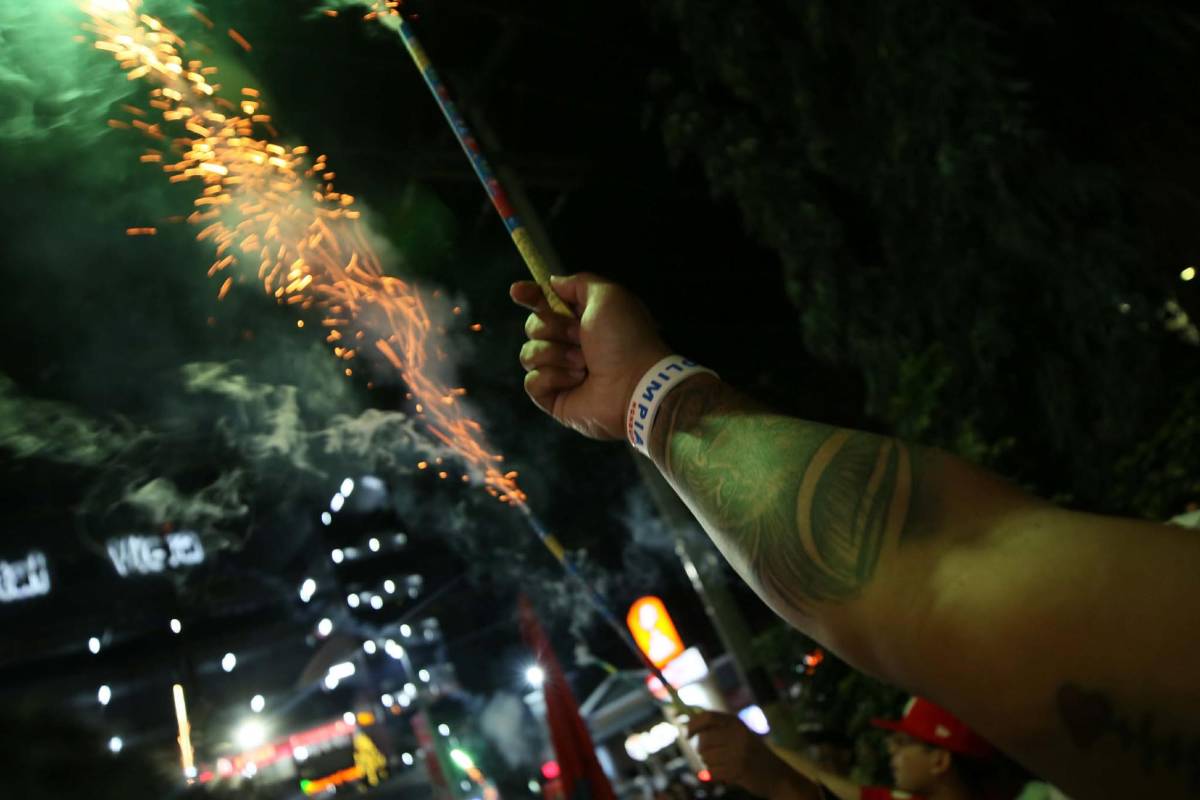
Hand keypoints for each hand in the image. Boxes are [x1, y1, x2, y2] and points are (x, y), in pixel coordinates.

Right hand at [511, 273, 669, 439]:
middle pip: (533, 326)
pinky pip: (532, 382)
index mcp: (581, 319)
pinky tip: (577, 381)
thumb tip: (552, 282)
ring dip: (556, 354)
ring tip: (583, 364)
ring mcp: (560, 372)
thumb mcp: (608, 295)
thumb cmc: (625, 338)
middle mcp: (569, 344)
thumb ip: (578, 282)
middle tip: (580, 337)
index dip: (529, 296)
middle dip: (554, 328)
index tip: (517, 291)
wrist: (635, 382)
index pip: (544, 304)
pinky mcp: (554, 398)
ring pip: (529, 354)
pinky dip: (553, 378)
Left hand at [687, 711, 805, 798]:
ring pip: (706, 758)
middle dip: (703, 752)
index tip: (687, 733)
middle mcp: (738, 734)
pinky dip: (714, 776)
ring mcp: (739, 752)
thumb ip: (718, 730)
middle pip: (703, 740)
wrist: (779, 776)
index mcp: (737, 723)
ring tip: (726, 766)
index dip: (693, 724)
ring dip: (710, 765)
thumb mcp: (740, 736)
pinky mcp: (738, 769)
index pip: (708, 717)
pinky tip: (727, 777)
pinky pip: (712, 772)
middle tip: (714, 758)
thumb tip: (688, 725)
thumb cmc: (754, 756)